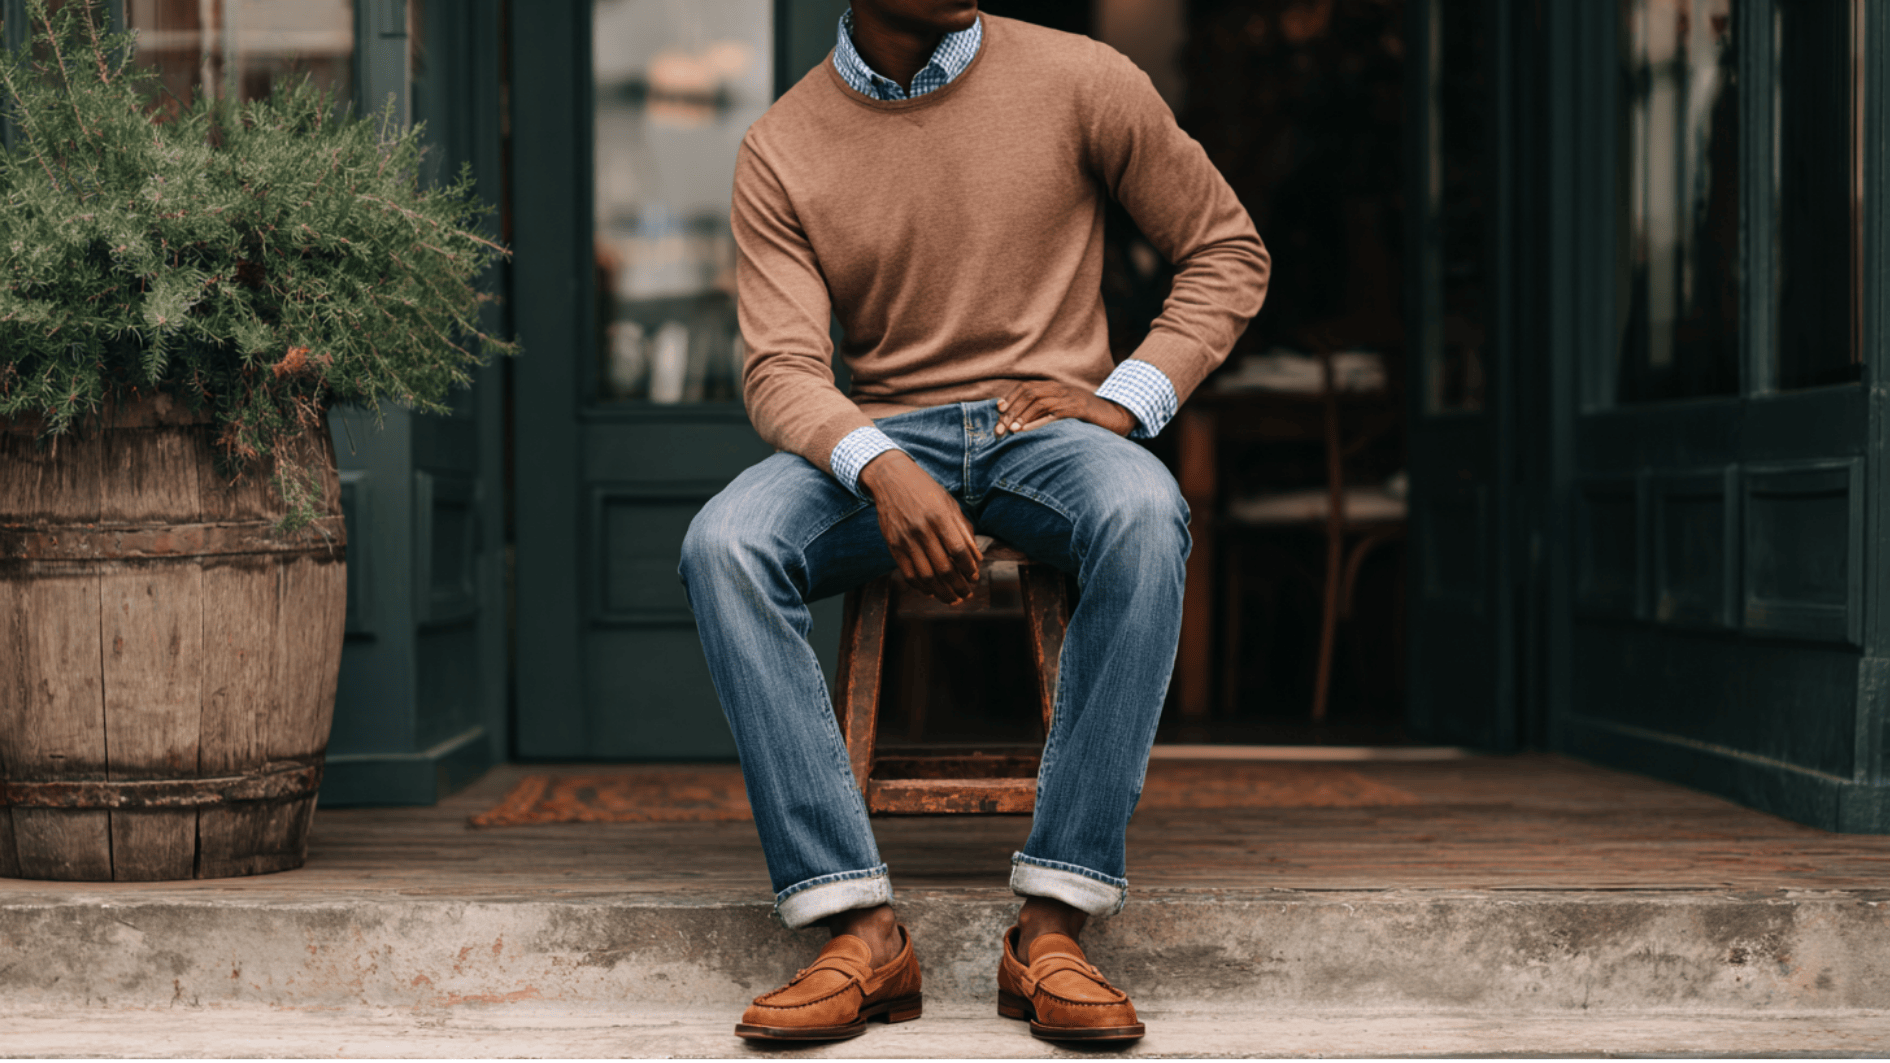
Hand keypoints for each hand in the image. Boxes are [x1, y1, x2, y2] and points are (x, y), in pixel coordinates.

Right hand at [857, 450, 982, 603]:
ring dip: (941, 592)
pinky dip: (921, 587)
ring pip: (926, 576)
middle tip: (967, 594)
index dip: (969, 568)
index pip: (959, 550)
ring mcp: (905, 539)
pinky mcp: (892, 545)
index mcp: (940, 516)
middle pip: (944, 568)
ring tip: (952, 599)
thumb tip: (976, 558)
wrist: (890, 479)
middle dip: (958, 586)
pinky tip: (931, 591)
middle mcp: (922, 529)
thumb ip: (964, 530)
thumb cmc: (925, 490)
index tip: (974, 576)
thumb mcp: (949, 504)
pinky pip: (908, 573)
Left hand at [994, 381, 1136, 437]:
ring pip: (1038, 402)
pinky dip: (1036, 423)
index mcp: (1055, 386)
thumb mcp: (1065, 406)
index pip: (1026, 387)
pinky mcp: (1077, 409)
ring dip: (1021, 417)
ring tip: (1010, 430)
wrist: (1115, 414)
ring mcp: (1069, 398)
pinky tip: (1024, 430)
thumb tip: (1022, 419)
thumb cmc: (1087, 414)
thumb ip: (1047, 408)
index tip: (998, 409)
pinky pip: (1052, 414)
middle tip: (999, 428)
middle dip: (1011, 411)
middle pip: (1028, 394)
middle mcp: (1060, 388)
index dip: (1011, 397)